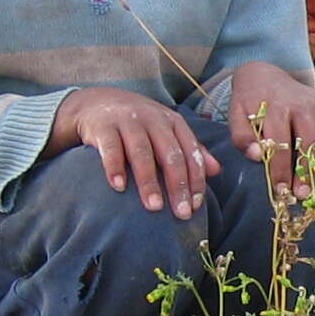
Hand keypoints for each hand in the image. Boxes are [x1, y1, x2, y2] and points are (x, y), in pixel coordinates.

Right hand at [50, 87, 219, 217]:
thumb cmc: (140, 124)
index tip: (196, 206)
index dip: (195, 180)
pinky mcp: (103, 125)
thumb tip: (216, 171)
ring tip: (154, 207)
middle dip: (178, 186)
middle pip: (170, 154)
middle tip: (181, 213)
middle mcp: (154, 119)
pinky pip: (110, 148)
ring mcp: (128, 121)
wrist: (98, 102)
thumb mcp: (167, 131)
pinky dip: (114, 167)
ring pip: (142, 152)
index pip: (191, 153)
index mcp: (174, 122)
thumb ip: (191, 150)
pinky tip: (119, 187)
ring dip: (149, 181)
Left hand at [228, 60, 314, 196]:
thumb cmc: (251, 102)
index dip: (281, 169)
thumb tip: (256, 156)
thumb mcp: (237, 115)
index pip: (281, 143)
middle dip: (308, 170)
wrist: (266, 75)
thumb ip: (242, 136)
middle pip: (311, 140)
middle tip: (305, 194)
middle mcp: (302, 104)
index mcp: (277, 107)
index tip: (281, 190)